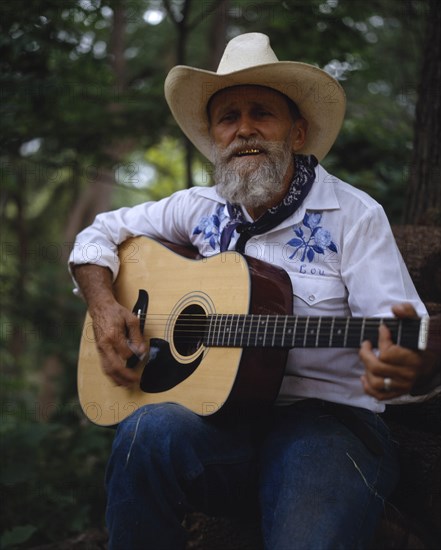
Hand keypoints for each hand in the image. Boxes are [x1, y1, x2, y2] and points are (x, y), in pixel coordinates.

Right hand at [74, 263, 145, 386]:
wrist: (100, 307)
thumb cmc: (116, 312)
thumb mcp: (132, 319)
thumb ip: (137, 336)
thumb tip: (141, 351)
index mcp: (113, 335)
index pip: (126, 354)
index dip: (135, 357)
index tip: (141, 355)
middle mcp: (104, 344)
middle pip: (114, 366)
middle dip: (125, 376)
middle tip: (136, 380)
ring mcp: (100, 348)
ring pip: (107, 369)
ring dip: (117, 379)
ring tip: (128, 385)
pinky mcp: (99, 350)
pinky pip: (104, 366)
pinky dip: (111, 375)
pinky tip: (118, 380)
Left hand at [359, 303, 436, 399]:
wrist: (432, 355)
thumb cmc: (421, 338)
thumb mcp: (416, 322)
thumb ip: (407, 312)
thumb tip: (396, 308)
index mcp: (414, 359)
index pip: (387, 353)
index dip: (381, 339)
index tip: (382, 329)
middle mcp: (409, 375)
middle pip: (377, 368)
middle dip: (365, 354)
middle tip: (365, 344)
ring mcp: (404, 385)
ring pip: (376, 383)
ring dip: (366, 370)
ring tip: (366, 358)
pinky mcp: (399, 391)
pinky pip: (380, 395)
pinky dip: (368, 388)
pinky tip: (364, 376)